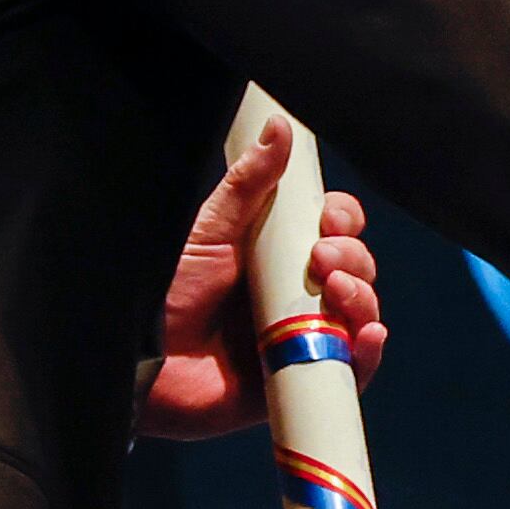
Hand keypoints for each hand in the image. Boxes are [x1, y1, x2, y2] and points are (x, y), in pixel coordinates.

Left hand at [140, 115, 384, 440]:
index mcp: (278, 254)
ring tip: (336, 292)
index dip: (341, 221)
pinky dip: (368, 353)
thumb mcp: (209, 232)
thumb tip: (279, 128)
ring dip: (362, 298)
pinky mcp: (303, 380)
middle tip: (322, 258)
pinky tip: (367, 337)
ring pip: (360, 312)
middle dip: (353, 258)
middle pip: (354, 267)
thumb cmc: (166, 297)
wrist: (140, 366)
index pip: (333, 229)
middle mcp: (297, 294)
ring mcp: (303, 338)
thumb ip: (248, 184)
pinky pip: (353, 370)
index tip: (327, 219)